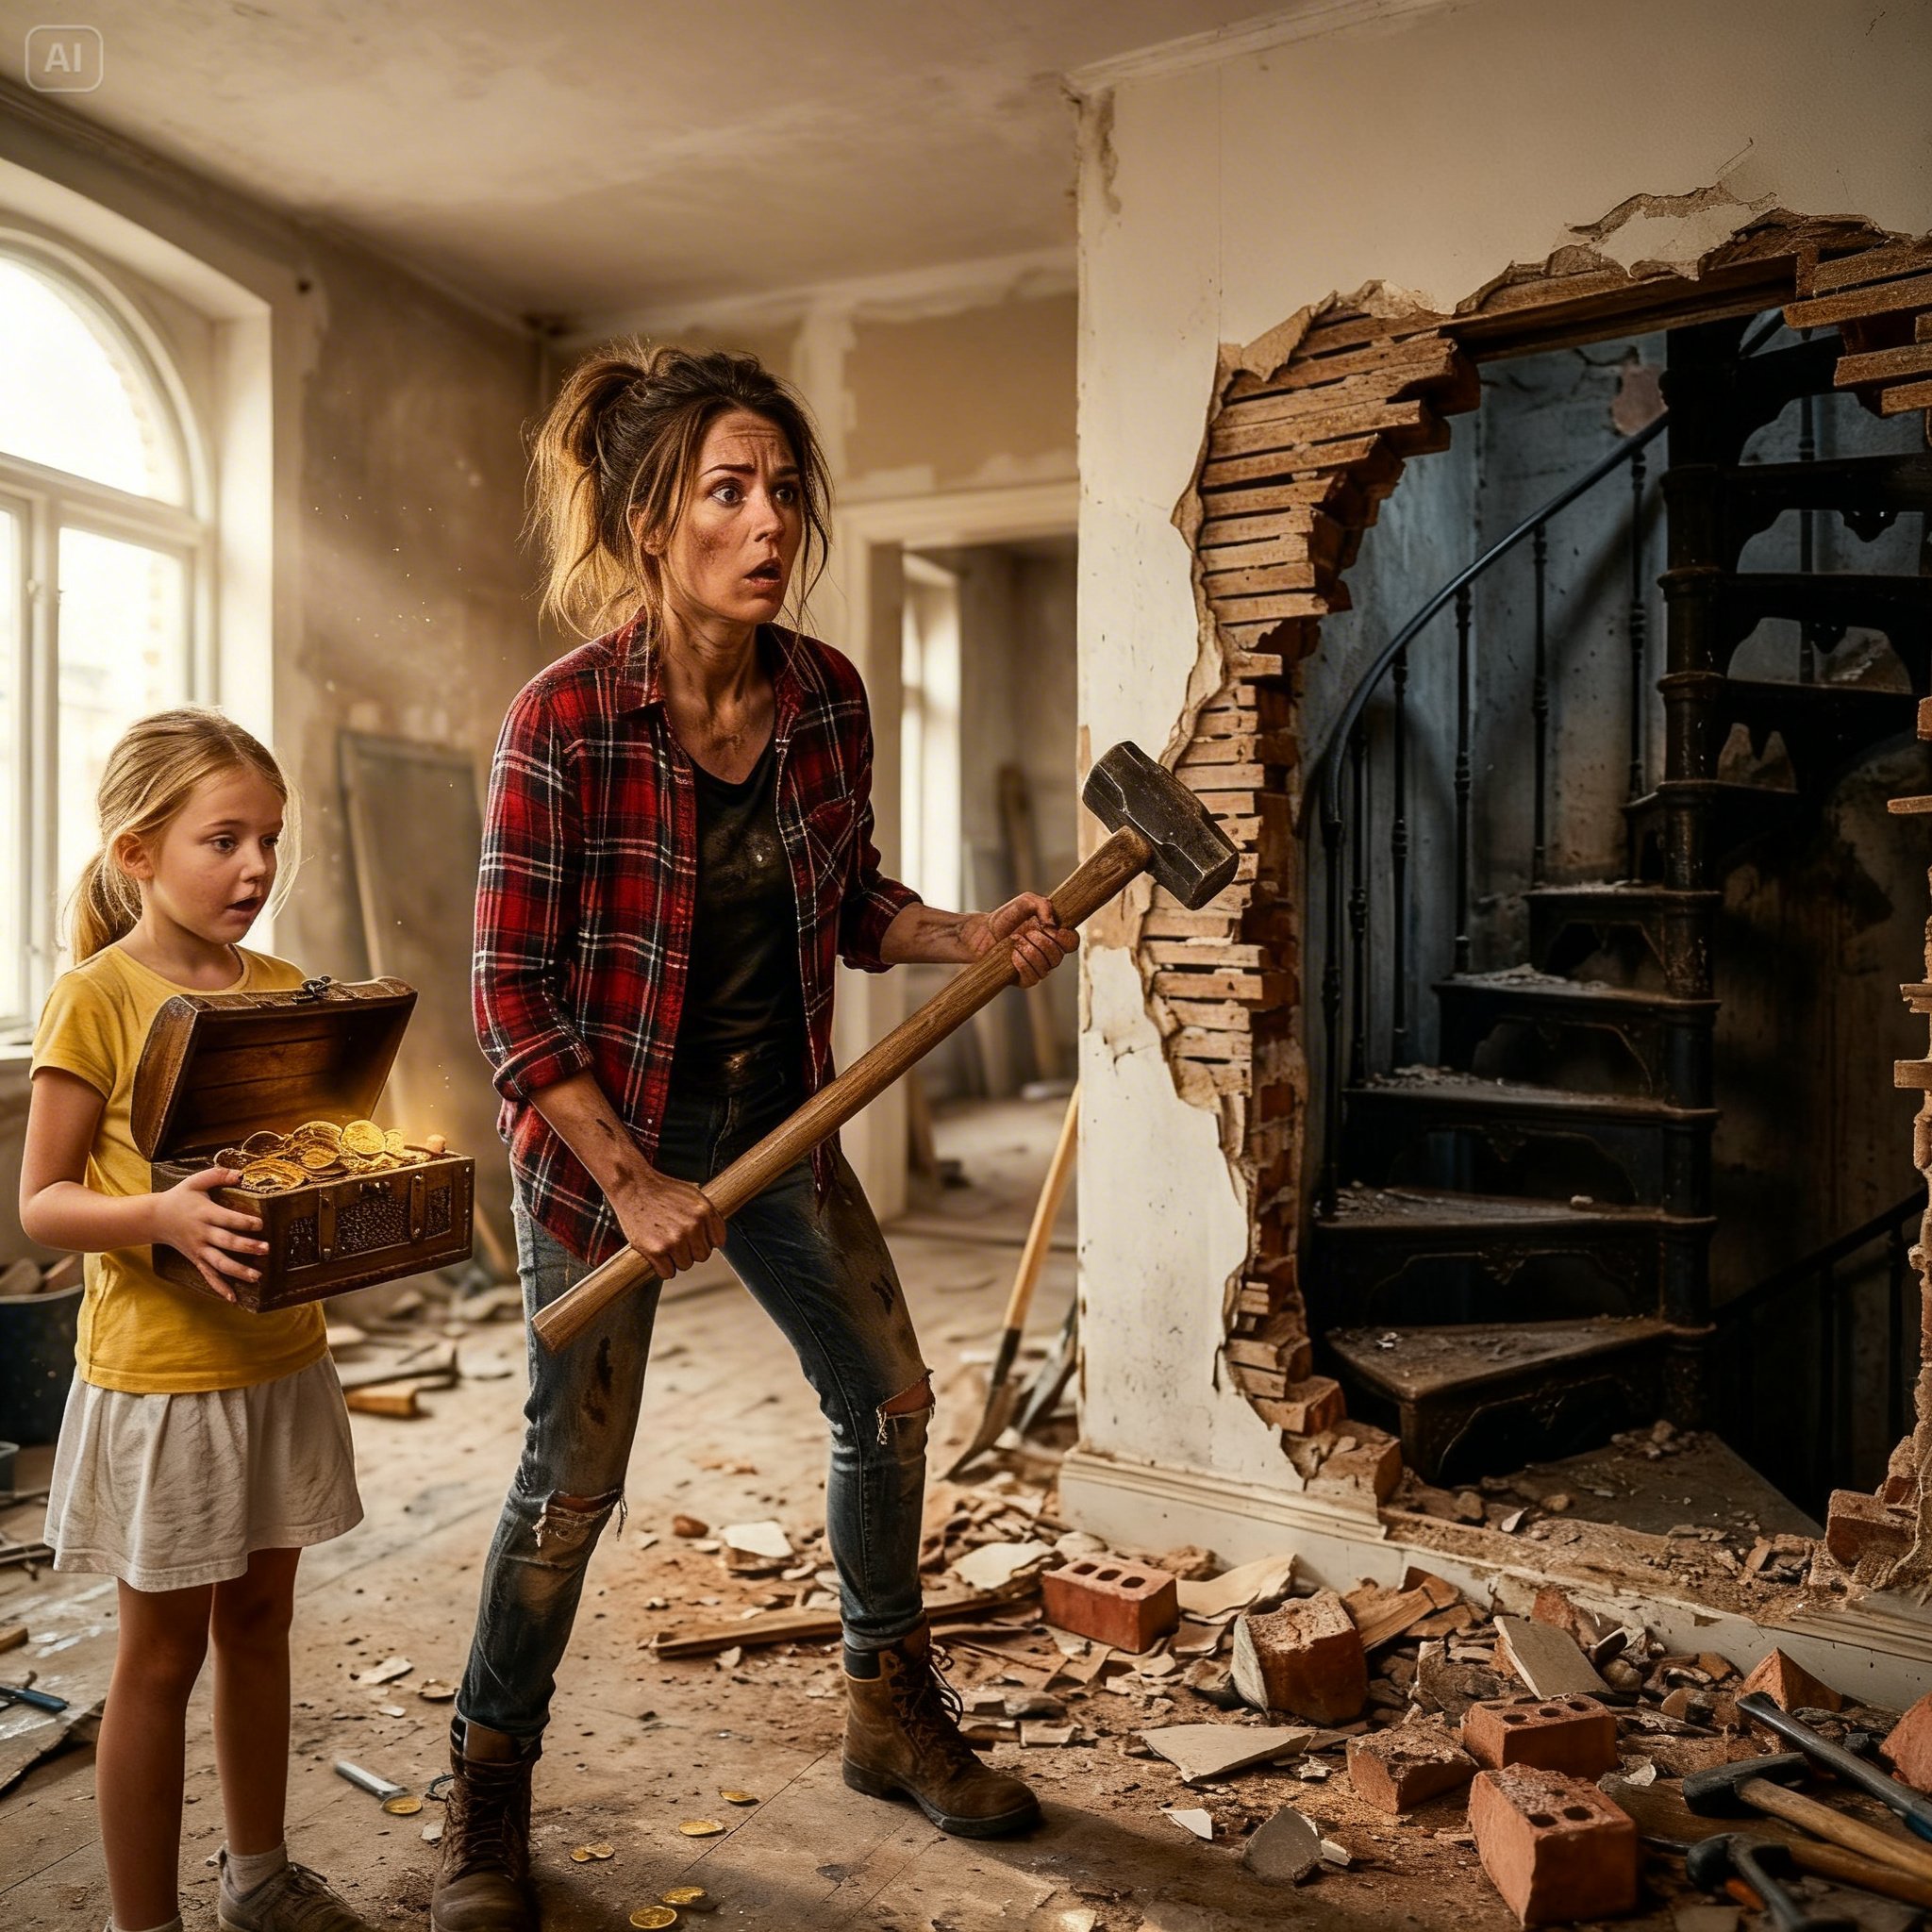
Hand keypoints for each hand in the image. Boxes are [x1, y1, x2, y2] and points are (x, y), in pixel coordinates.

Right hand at [154, 1168, 267, 1302]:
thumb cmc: (180, 1197)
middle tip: (267, 1249)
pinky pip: (208, 1275)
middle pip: (226, 1242)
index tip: (260, 1224)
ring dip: (238, 1271)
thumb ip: (218, 1175)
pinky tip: (233, 1298)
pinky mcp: (196, 1259)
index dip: (243, 1222)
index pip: (227, 1219)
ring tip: (257, 1276)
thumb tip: (241, 1174)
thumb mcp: (196, 1181)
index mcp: (205, 1213)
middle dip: (246, 1246)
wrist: (155, 1218)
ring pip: (219, 1263)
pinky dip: (220, 1287)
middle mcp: (202, 1233)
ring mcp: (199, 1249)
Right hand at [610, 1167, 725, 1279]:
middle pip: (702, 1255)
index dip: (706, 1240)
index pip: (718, 1241)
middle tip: (678, 1239)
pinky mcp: (656, 1250)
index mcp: (704, 1211)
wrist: (633, 1187)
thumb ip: (707, 1215)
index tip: (697, 1238)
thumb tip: (714, 1234)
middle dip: (691, 1249)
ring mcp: (674, 1240)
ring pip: (686, 1264)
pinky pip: (668, 1272)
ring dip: (676, 1258)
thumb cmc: (660, 1190)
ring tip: (665, 1242)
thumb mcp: (693, 1195)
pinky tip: (658, 1253)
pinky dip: (662, 1267)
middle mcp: (692, 1226)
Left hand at [962, 892, 1078, 988]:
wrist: (982, 932)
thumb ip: (1043, 905)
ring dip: (1029, 951)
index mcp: (1053, 936)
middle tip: (1026, 932)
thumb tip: (1053, 925)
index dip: (1066, 938)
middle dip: (1042, 942)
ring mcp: (1037, 967)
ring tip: (1015, 941)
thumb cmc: (1006, 917)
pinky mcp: (1024, 979)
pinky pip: (1033, 978)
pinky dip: (1022, 964)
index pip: (1073, 942)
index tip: (1051, 929)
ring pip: (1046, 967)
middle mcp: (1048, 954)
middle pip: (1059, 956)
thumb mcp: (1026, 902)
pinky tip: (1012, 955)